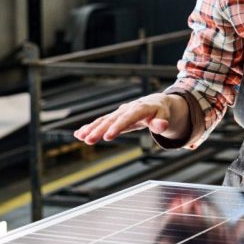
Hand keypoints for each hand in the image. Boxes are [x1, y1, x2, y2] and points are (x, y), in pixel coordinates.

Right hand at [74, 93, 188, 144]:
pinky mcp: (115, 117)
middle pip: (112, 120)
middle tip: (88, 140)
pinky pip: (102, 121)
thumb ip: (162, 122)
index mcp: (141, 108)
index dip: (118, 127)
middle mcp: (127, 109)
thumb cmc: (161, 111)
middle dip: (100, 130)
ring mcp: (120, 113)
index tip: (107, 137)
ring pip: (104, 120)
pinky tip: (78, 134)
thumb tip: (161, 126)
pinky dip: (90, 127)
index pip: (128, 118)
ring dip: (91, 128)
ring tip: (80, 137)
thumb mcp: (165, 116)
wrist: (156, 102)